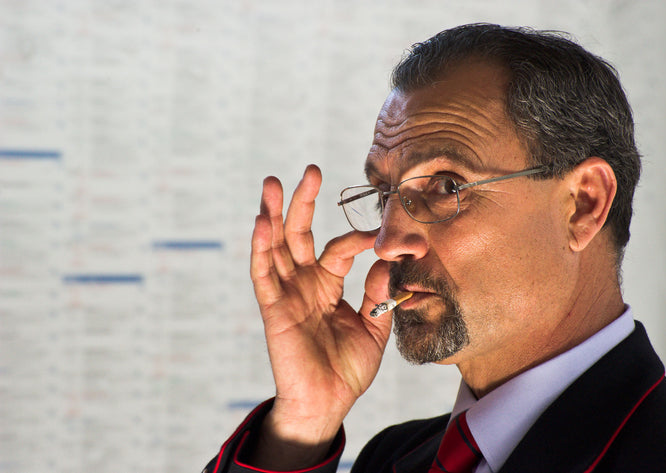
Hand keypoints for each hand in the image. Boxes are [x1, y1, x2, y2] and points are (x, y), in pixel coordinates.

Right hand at [249, 165, 390, 467]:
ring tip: (272, 183)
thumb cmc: (348, 369)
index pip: (338, 249)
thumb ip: (379, 293)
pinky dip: (261, 248)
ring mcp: (286, 294)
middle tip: (311, 170)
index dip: (357, 239)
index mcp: (327, 285)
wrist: (328, 403)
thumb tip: (387, 259)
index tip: (377, 236)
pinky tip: (262, 222)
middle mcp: (304, 283)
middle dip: (302, 202)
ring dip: (272, 214)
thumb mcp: (373, 327)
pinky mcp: (273, 309)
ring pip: (275, 247)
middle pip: (299, 234)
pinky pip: (263, 275)